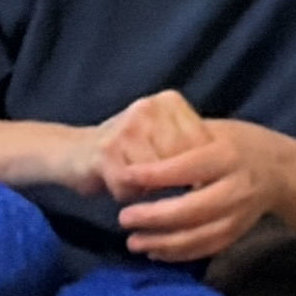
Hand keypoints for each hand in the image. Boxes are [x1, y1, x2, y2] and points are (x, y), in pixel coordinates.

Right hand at [95, 90, 212, 195]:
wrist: (73, 152)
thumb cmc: (127, 152)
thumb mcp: (163, 140)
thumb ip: (190, 149)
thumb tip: (221, 177)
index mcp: (169, 102)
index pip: (201, 142)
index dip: (200, 170)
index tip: (196, 185)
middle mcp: (148, 108)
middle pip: (179, 159)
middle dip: (171, 181)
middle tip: (156, 185)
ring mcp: (125, 127)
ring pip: (156, 175)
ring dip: (146, 190)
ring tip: (134, 184)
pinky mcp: (105, 151)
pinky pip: (130, 185)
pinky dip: (126, 194)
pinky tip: (118, 186)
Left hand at [112, 118, 292, 262]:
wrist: (279, 169)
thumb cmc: (235, 144)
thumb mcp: (212, 132)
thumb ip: (180, 144)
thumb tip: (137, 161)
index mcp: (227, 155)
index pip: (188, 167)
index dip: (156, 174)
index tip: (126, 176)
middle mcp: (236, 186)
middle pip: (194, 208)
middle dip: (155, 217)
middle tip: (124, 218)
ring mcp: (240, 214)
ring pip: (200, 235)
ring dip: (163, 243)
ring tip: (133, 242)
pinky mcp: (238, 232)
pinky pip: (207, 248)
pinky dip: (179, 254)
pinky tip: (155, 252)